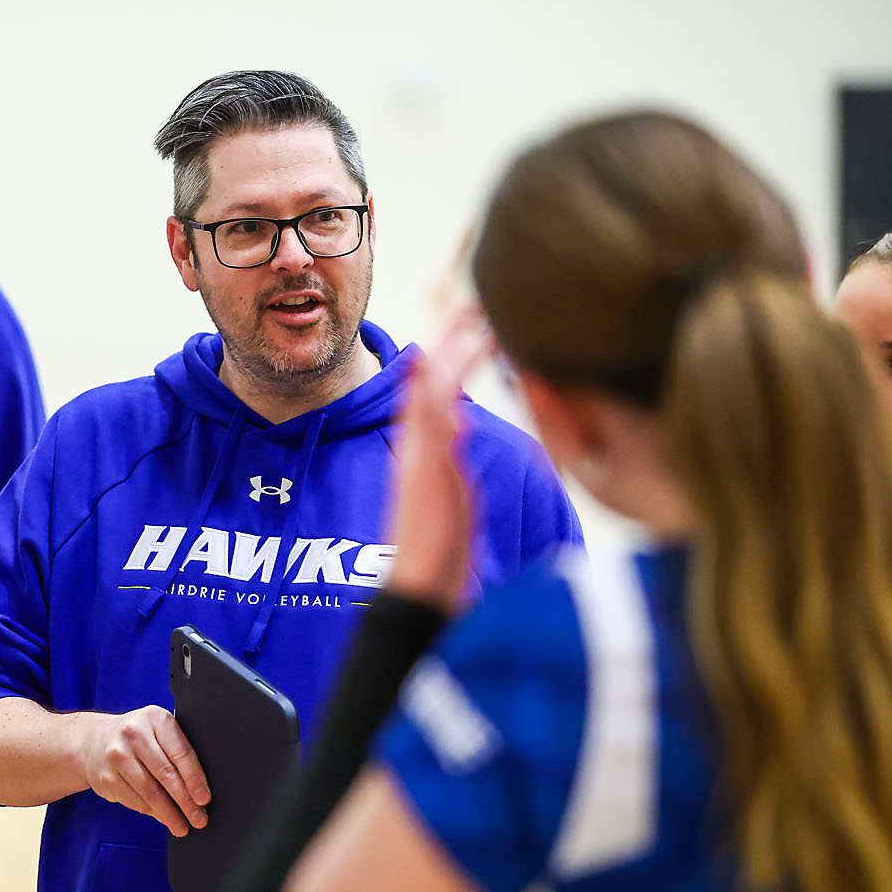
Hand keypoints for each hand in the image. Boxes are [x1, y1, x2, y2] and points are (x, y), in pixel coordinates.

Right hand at [78, 705, 210, 835]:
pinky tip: (161, 816)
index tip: (204, 799)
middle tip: (198, 819)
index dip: (195, 779)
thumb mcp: (158, 731)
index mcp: (155, 718)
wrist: (93, 740)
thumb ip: (177, 751)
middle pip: (166, 774)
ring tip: (181, 825)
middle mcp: (134, 734)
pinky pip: (134, 800)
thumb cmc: (137, 738)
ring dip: (168, 813)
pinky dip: (151, 812)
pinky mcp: (106, 778)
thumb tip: (199, 791)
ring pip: (149, 792)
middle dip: (185, 801)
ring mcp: (117, 756)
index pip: (180, 752)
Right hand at [386, 302, 491, 610]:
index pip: (437, 392)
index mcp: (428, 453)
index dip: (451, 355)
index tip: (469, 323)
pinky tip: (449, 354)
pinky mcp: (424, 465)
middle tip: (471, 302)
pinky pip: (427, 414)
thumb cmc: (442, 555)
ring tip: (470, 314)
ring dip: (450, 349)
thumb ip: (453, 456)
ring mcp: (419, 454)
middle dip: (451, 339)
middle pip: (431, 379)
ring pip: (430, 388)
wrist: (420, 589)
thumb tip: (462, 420)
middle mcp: (420, 448)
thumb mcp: (453, 495)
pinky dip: (437, 382)